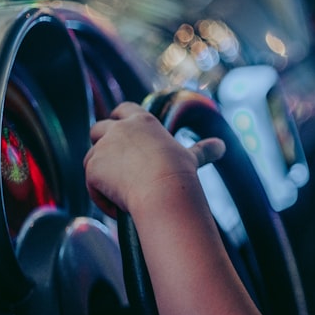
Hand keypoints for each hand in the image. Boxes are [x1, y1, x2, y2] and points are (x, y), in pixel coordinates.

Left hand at [84, 101, 224, 217]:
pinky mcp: (92, 168)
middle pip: (98, 128)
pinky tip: (119, 206)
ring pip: (91, 158)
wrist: (163, 191)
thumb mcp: (191, 158)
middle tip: (113, 165)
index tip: (119, 128)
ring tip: (122, 193)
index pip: (123, 109)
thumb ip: (203, 150)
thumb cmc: (180, 174)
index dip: (118, 118)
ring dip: (101, 174)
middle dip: (100, 143)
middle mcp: (120, 129)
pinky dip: (101, 196)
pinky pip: (91, 184)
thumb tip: (222, 146)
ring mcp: (103, 147)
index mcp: (143, 121)